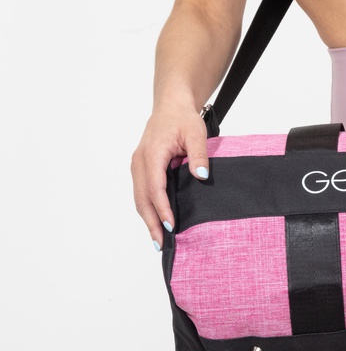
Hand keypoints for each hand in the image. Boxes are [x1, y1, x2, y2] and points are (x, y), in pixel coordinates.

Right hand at [130, 100, 210, 249]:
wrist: (171, 106)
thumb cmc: (183, 118)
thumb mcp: (196, 133)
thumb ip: (199, 155)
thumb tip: (202, 176)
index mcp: (152, 154)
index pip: (155, 187)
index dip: (163, 208)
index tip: (171, 225)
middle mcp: (140, 161)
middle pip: (142, 198)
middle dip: (151, 222)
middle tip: (160, 243)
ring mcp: (138, 165)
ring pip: (139, 197)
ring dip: (147, 219)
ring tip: (157, 239)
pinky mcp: (142, 168)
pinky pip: (142, 192)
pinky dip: (147, 209)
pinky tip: (156, 222)